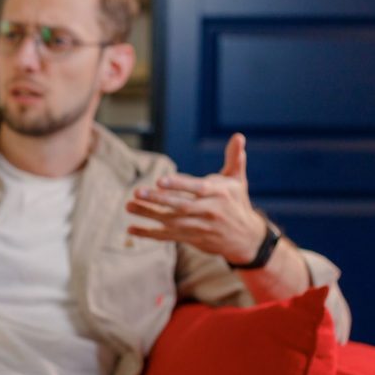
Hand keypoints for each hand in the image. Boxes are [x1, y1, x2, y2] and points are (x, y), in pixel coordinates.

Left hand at [125, 133, 266, 262]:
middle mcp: (210, 211)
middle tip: (138, 191)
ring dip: (149, 215)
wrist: (246, 238)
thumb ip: (234, 158)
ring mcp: (200, 227)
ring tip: (128, 206)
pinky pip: (168, 237)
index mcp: (219, 194)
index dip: (179, 184)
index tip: (160, 180)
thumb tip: (238, 136)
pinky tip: (131, 229)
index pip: (197, 188)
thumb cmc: (238, 203)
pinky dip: (149, 233)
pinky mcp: (192, 239)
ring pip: (171, 222)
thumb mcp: (238, 181)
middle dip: (158, 200)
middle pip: (181, 206)